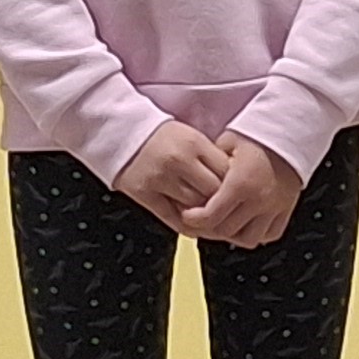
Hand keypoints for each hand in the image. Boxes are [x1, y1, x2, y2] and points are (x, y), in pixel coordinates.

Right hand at [116, 120, 229, 234]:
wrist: (122, 133)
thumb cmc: (161, 137)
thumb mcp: (191, 137)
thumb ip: (211, 158)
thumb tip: (234, 185)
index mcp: (193, 143)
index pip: (226, 171)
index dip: (234, 184)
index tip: (236, 189)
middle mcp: (177, 161)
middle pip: (213, 192)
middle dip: (222, 201)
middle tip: (226, 207)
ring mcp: (160, 179)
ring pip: (195, 208)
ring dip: (205, 215)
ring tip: (210, 216)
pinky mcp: (145, 194)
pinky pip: (173, 219)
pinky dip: (188, 226)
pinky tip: (194, 225)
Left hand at [181, 136, 302, 248]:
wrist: (290, 132)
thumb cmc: (258, 135)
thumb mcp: (227, 143)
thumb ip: (209, 165)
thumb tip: (194, 182)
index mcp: (241, 183)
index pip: (210, 216)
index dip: (194, 220)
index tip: (187, 216)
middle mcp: (258, 199)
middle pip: (226, 231)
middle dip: (209, 229)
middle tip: (200, 222)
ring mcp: (274, 208)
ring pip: (248, 239)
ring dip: (232, 236)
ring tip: (222, 225)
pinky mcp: (286, 210)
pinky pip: (269, 234)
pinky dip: (256, 234)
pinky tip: (245, 224)